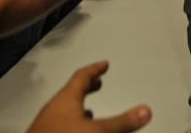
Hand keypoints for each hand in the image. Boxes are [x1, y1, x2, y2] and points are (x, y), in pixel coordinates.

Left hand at [26, 61, 151, 132]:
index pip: (82, 75)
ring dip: (80, 106)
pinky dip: (73, 122)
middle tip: (98, 81)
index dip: (95, 68)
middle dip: (88, 86)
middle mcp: (55, 107)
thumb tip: (144, 111)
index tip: (104, 64)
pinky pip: (61, 123)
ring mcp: (47, 124)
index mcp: (66, 98)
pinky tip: (78, 131)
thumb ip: (121, 122)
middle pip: (73, 90)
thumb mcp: (97, 131)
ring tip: (91, 110)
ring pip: (66, 108)